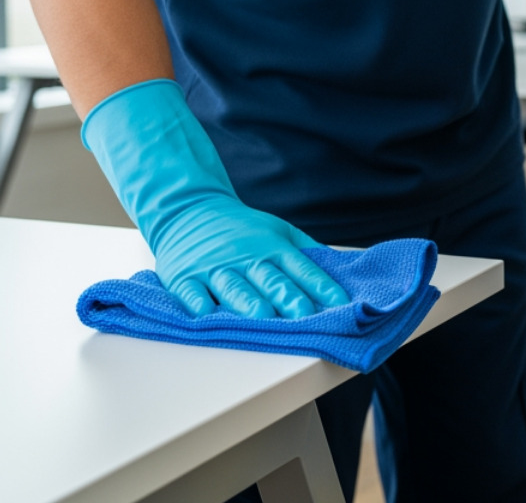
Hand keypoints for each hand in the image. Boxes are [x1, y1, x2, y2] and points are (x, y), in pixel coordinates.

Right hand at [150, 197, 349, 318]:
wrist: (189, 209)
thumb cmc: (241, 229)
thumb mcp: (278, 231)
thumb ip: (306, 252)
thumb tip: (341, 271)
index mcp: (272, 247)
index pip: (301, 268)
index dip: (321, 285)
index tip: (340, 303)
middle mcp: (245, 257)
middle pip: (270, 279)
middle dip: (288, 297)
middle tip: (304, 314)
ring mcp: (214, 267)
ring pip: (234, 287)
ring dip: (248, 302)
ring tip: (262, 317)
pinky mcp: (184, 276)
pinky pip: (191, 291)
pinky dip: (197, 302)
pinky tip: (206, 313)